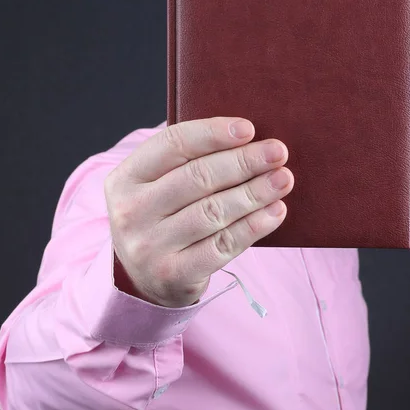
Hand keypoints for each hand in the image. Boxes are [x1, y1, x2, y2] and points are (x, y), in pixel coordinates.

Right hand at [104, 117, 292, 307]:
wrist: (141, 280)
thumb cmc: (161, 218)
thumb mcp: (156, 186)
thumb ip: (187, 161)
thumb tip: (246, 135)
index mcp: (126, 178)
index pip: (173, 144)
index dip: (213, 134)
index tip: (249, 129)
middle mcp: (131, 212)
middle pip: (198, 177)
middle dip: (244, 161)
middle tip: (278, 152)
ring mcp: (150, 246)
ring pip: (213, 211)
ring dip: (255, 192)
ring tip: (283, 179)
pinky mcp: (174, 274)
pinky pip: (223, 245)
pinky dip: (254, 226)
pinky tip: (275, 211)